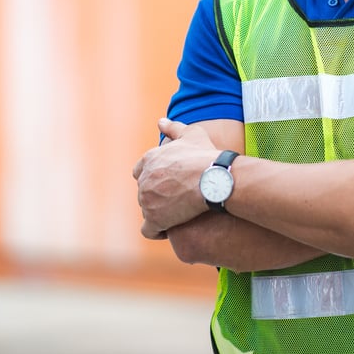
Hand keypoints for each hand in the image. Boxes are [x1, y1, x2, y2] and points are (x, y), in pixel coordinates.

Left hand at [132, 119, 218, 239]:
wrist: (213, 178)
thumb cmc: (206, 156)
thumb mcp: (191, 134)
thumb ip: (174, 128)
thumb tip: (160, 122)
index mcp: (149, 159)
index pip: (140, 172)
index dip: (154, 179)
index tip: (170, 183)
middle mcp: (144, 180)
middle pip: (145, 192)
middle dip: (158, 197)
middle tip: (178, 200)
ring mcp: (147, 200)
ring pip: (147, 211)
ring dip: (160, 213)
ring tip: (179, 215)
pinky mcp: (154, 219)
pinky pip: (150, 230)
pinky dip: (158, 231)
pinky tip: (172, 229)